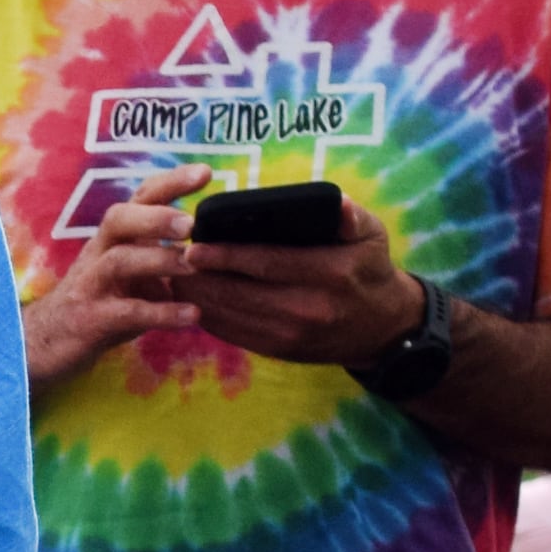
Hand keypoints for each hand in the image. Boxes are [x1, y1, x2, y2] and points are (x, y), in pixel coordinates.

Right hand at [24, 177, 206, 390]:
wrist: (45, 343)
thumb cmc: (99, 302)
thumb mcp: (131, 272)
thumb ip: (164, 254)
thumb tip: (217, 244)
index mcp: (114, 237)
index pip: (139, 198)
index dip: (169, 182)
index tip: (204, 172)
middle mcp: (99, 253)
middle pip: (118, 219)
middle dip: (156, 217)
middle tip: (191, 225)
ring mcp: (91, 286)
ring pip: (118, 261)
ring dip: (158, 260)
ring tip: (193, 267)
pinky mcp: (90, 320)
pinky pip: (126, 312)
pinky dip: (161, 313)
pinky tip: (191, 315)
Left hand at [180, 195, 428, 371]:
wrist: (381, 328)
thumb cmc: (370, 271)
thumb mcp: (373, 236)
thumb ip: (350, 217)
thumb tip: (333, 201)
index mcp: (330, 273)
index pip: (267, 262)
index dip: (227, 256)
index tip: (193, 246)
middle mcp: (308, 308)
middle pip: (239, 291)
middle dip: (200, 277)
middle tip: (169, 259)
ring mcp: (290, 334)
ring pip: (230, 315)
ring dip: (196, 297)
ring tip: (171, 276)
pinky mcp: (277, 351)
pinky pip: (232, 332)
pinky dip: (208, 315)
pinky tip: (191, 298)